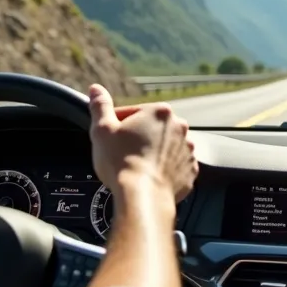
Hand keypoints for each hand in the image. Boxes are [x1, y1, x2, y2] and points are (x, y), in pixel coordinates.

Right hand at [88, 83, 197, 216]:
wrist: (142, 197)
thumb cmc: (121, 162)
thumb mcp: (103, 129)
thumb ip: (100, 106)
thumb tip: (96, 90)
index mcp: (160, 112)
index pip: (135, 112)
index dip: (119, 125)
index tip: (112, 138)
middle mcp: (179, 128)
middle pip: (152, 129)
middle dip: (138, 139)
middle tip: (123, 154)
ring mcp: (187, 150)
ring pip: (165, 148)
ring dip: (153, 154)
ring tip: (137, 167)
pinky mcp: (190, 171)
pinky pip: (175, 167)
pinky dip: (164, 171)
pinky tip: (150, 177)